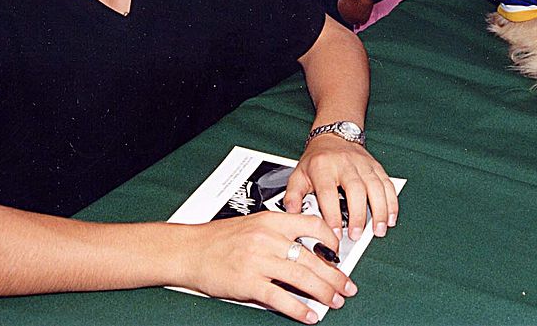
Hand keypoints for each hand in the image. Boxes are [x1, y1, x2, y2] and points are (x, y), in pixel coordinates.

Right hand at [176, 212, 352, 323]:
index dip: (331, 240)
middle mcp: (267, 238)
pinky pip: (280, 298)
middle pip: (312, 257)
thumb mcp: (254, 225)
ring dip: (323, 292)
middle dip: (335, 276)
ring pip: (302, 277)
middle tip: (347, 287)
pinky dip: (299, 309)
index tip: (339, 254)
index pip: (313, 224)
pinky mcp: (248, 282)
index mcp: (271, 220)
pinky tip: (309, 315)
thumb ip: (280, 233)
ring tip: (335, 301)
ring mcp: (258, 261)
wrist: (189, 250)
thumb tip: (309, 250)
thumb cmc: (219, 239)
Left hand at [285, 135, 397, 241]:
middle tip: (356, 235)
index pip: (328, 192)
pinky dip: (391, 201)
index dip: (332, 214)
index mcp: (323, 167)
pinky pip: (387, 184)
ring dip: (379, 210)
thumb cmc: (317, 160)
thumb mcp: (298, 174)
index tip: (335, 233)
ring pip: (375, 186)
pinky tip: (391, 218)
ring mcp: (363, 164)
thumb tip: (292, 214)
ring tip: (378, 230)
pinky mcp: (375, 166)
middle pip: (355, 189)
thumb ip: (293, 195)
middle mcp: (345, 164)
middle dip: (358, 214)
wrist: (333, 136)